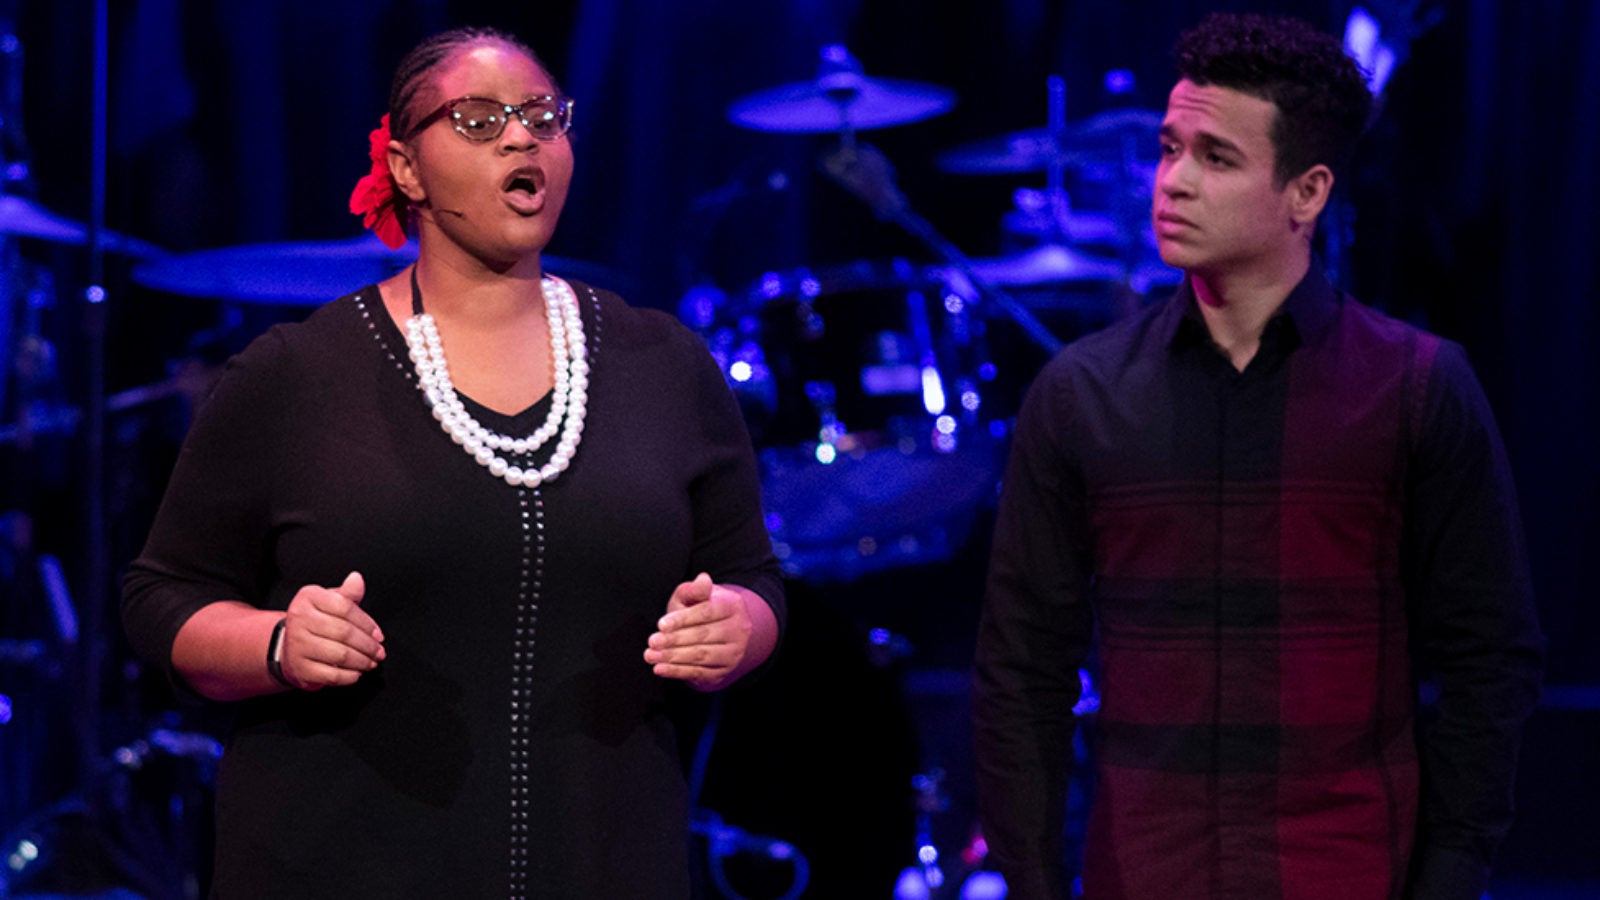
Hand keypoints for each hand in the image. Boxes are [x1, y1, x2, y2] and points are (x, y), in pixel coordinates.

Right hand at [279, 571, 385, 689]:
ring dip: (362, 662)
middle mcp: (298, 619)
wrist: (289, 648)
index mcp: (308, 598)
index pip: (345, 607)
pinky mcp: (299, 668)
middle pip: (345, 633)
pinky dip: (350, 676)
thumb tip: (357, 579)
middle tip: (379, 652)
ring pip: (340, 655)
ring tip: (371, 662)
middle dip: (368, 645)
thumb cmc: (315, 623)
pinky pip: (332, 675)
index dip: (367, 623)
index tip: (378, 635)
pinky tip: (356, 673)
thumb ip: (347, 593)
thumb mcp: (329, 602)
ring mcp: (297, 645)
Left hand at [644, 572, 762, 691]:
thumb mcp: (694, 597)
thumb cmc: (698, 610)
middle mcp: (739, 630)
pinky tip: (659, 668)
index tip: (661, 624)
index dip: (683, 619)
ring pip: (701, 655)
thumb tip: (702, 579)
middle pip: (703, 635)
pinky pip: (699, 673)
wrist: (715, 633)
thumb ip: (695, 590)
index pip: (707, 612)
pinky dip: (676, 671)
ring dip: (673, 656)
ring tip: (651, 655)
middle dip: (674, 639)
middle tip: (652, 641)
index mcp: (733, 606)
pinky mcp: (724, 671)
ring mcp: (734, 653)